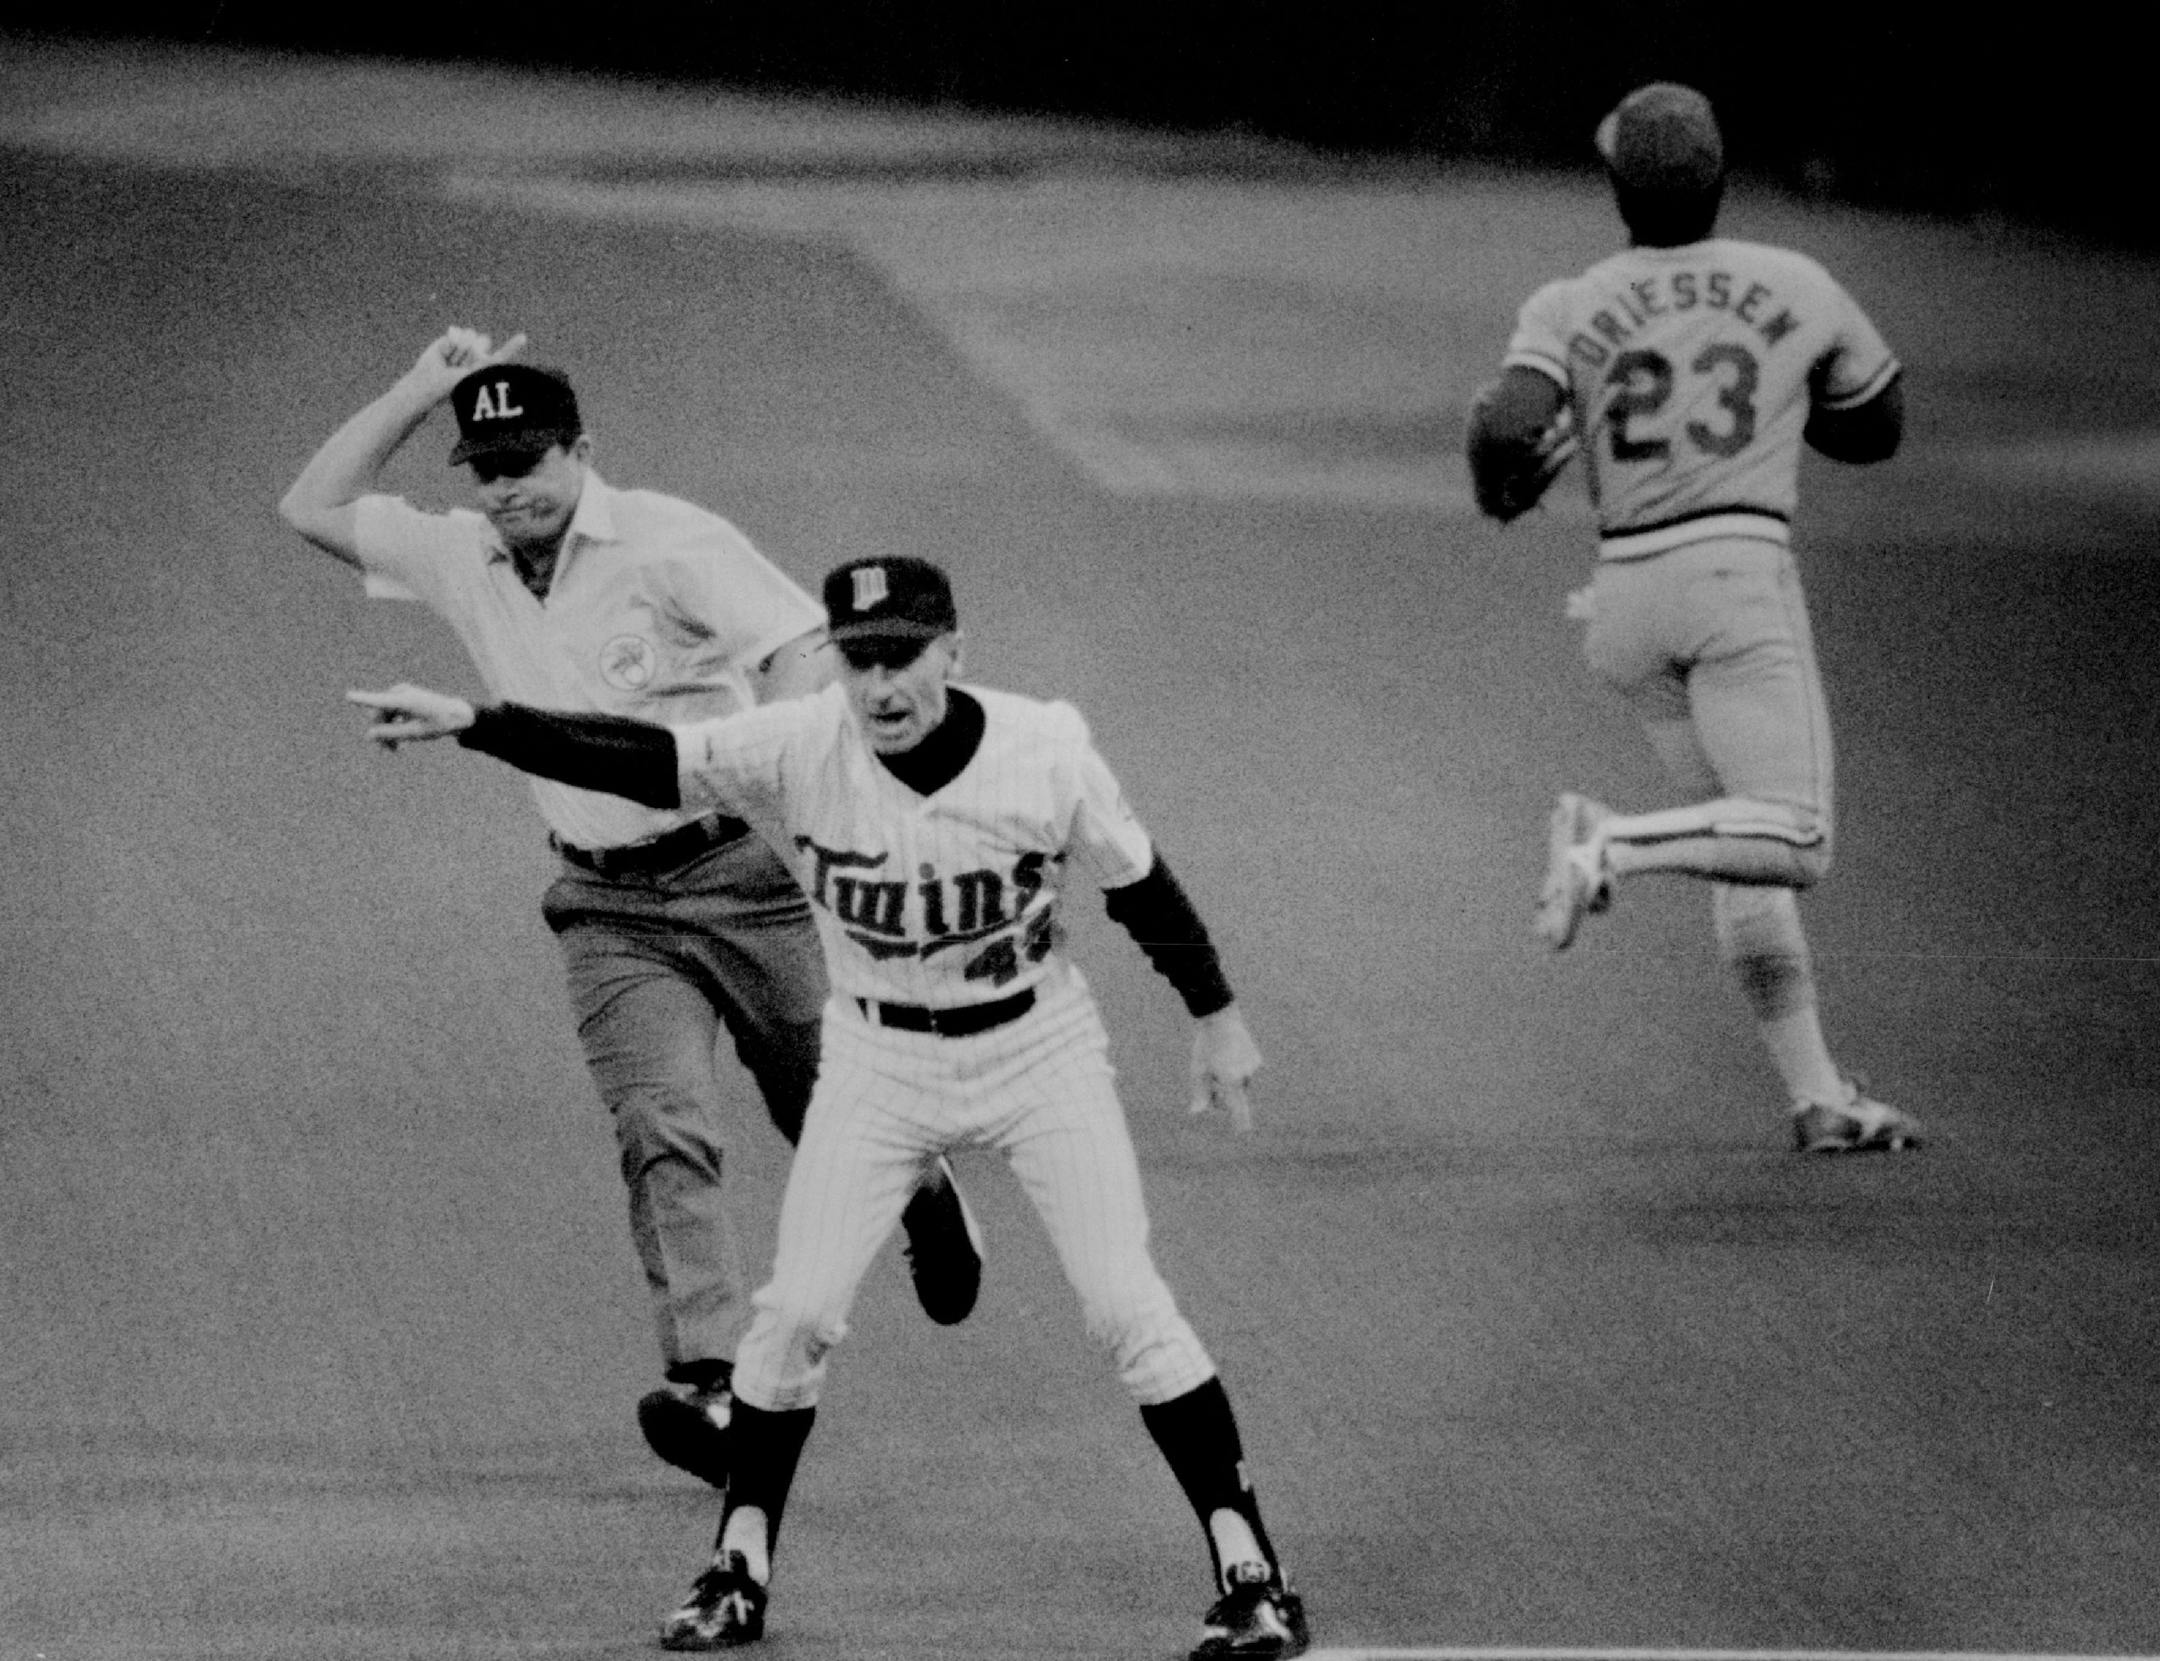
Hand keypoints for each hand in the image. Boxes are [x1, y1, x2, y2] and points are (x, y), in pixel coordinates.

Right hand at [346, 683, 477, 748]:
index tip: (347, 696)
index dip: (363, 700)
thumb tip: (368, 735)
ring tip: (395, 750)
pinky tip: (401, 743)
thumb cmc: (438, 723)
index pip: (380, 702)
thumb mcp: (415, 734)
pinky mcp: (402, 699)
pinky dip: (393, 726)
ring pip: (383, 715)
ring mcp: (401, 694)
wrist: (457, 714)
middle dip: (381, 732)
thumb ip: (391, 735)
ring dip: (387, 731)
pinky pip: (390, 713)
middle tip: (389, 752)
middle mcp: (401, 693)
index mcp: (406, 701)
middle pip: (379, 714)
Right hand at [405, 327, 527, 400]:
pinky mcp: (452, 338)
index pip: (502, 355)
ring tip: (452, 363)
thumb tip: (483, 340)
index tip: (523, 338)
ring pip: (471, 335)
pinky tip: (445, 354)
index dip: (512, 346)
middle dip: (472, 353)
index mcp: (485, 366)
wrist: (429, 382)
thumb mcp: (473, 378)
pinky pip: (459, 332)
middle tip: (461, 367)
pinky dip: (451, 343)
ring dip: (460, 350)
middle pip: (483, 341)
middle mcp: (477, 354)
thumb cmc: (452, 386)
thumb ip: (488, 362)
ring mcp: (465, 345)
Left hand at [1188, 1004, 1261, 1133]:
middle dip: (1224, 1094)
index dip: (1240, 1122)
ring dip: (1230, 1079)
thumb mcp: (1198, 1070)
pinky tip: (1230, 1053)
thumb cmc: (1206, 1046)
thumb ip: (1200, 1094)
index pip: (1236, 1107)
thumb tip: (1196, 1113)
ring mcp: (1253, 1067)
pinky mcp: (1257, 1059)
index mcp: (1230, 1079)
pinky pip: (1246, 1072)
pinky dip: (1238, 1068)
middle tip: (1211, 1081)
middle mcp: (1245, 1075)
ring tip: (1220, 1060)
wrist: (1222, 1019)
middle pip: (1234, 1096)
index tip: (1243, 1132)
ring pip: (1240, 1083)